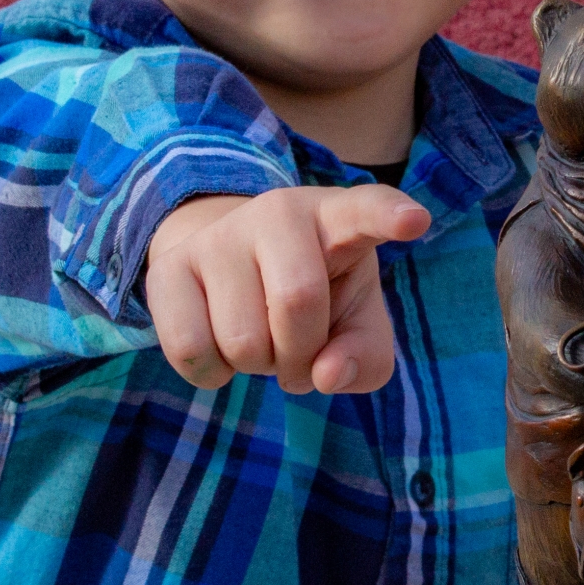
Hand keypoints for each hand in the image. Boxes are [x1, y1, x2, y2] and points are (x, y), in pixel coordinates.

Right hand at [144, 184, 430, 395]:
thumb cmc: (315, 297)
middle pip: (296, 301)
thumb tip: (327, 374)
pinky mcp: (168, 268)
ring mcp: (220, 236)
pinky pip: (190, 349)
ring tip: (260, 339)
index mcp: (339, 219)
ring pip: (241, 339)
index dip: (388, 216)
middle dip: (301, 355)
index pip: (366, 210)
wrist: (228, 266)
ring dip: (257, 366)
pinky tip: (220, 346)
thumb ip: (364, 357)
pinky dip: (213, 374)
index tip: (415, 221)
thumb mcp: (356, 324)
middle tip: (298, 351)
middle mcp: (279, 213)